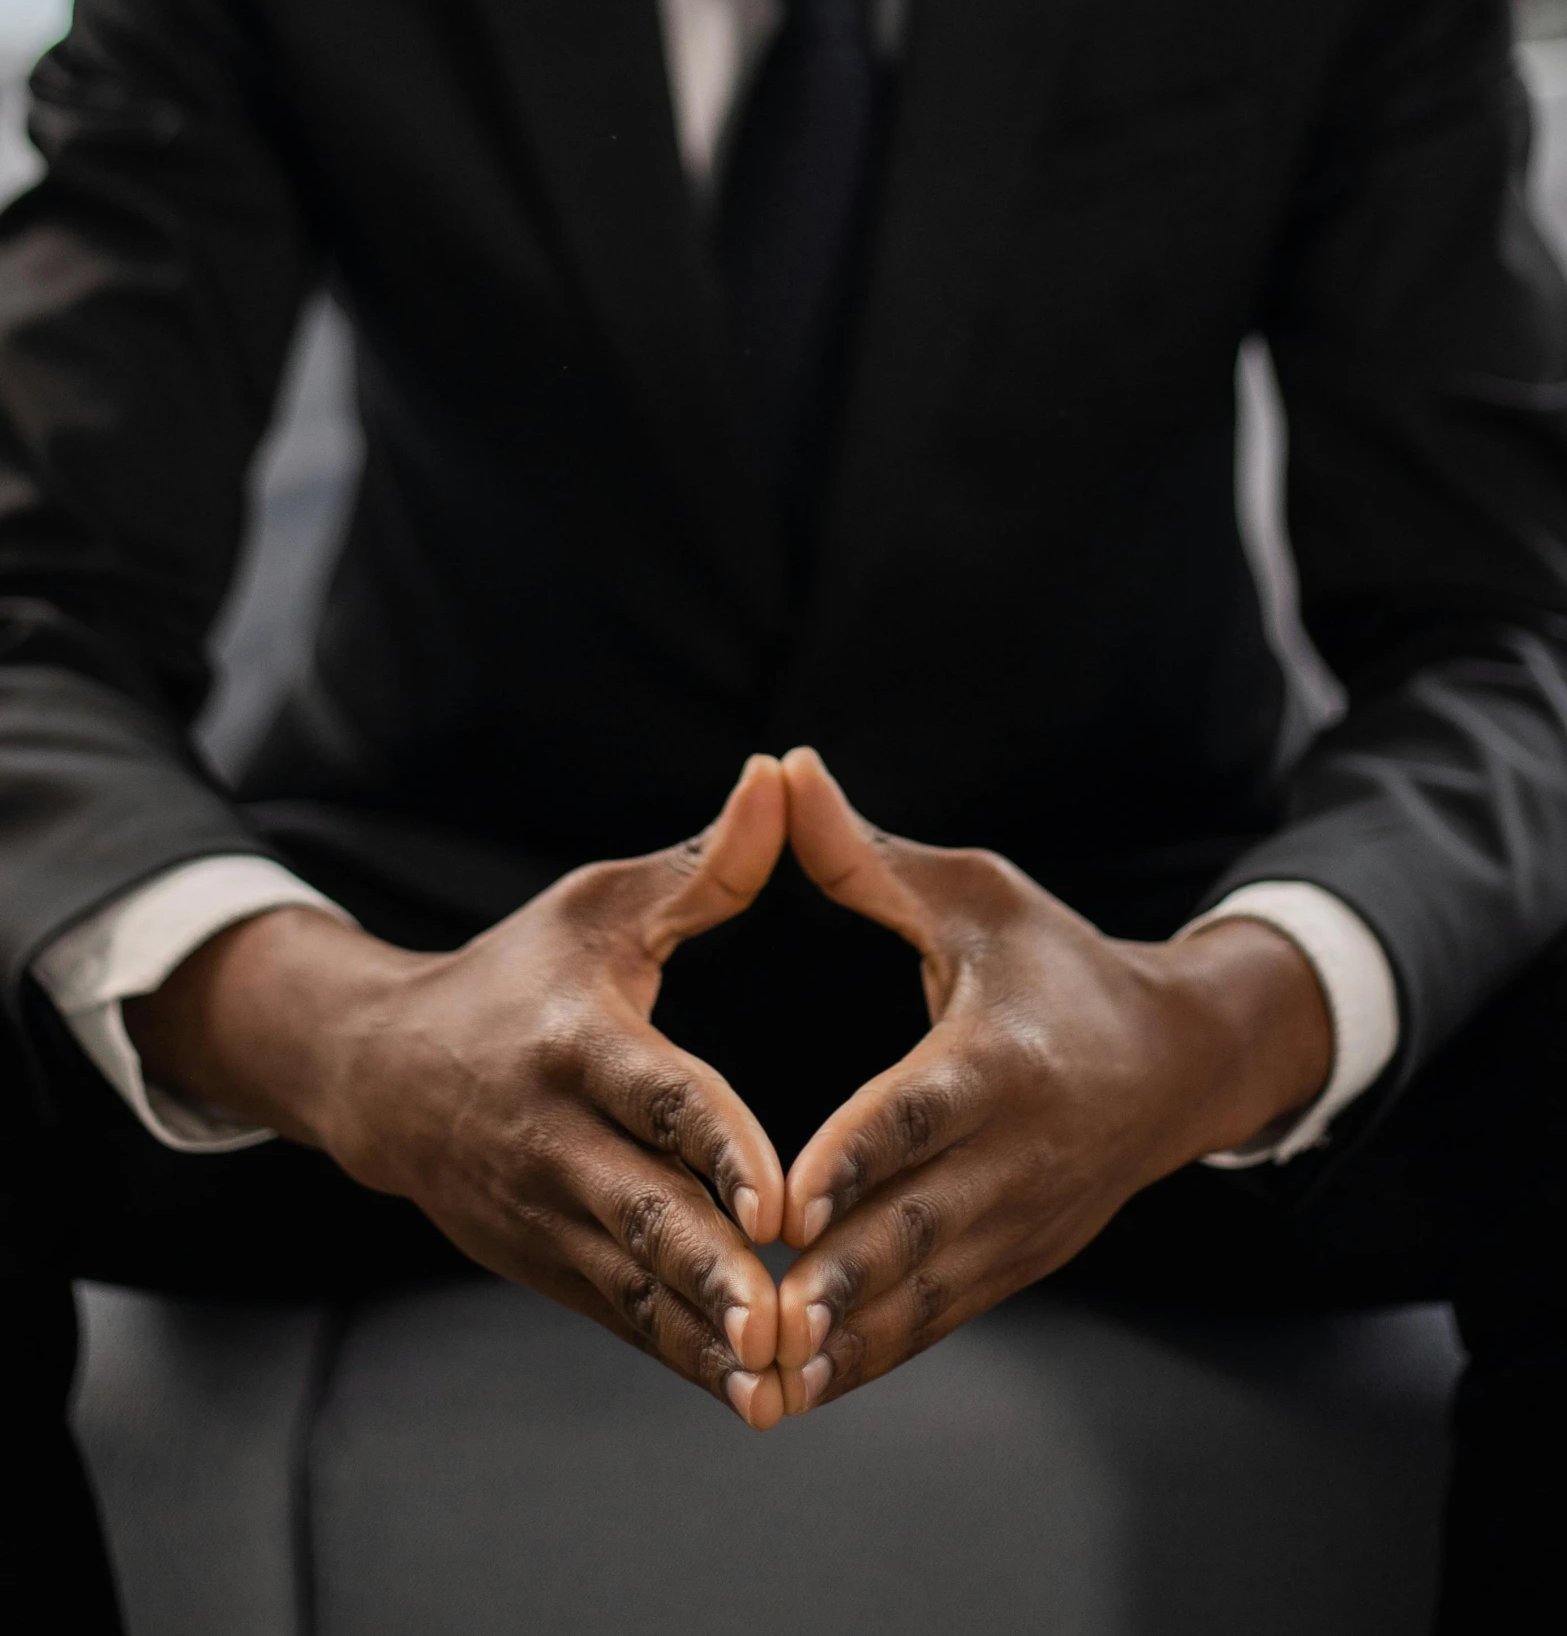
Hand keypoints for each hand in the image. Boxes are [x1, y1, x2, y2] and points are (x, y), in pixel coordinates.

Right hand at [128, 757, 791, 1427]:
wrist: (380, 1072)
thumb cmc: (519, 972)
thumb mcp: (598, 907)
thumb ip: (703, 866)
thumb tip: (781, 778)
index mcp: (576, 1040)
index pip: (655, 1097)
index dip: (716, 1148)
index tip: (778, 1199)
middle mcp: (551, 1136)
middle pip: (642, 1211)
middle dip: (714, 1273)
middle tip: (788, 1321)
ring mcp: (540, 1211)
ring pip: (632, 1282)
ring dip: (704, 1334)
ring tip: (780, 1382)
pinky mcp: (541, 1262)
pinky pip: (619, 1315)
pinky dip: (678, 1352)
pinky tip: (747, 1391)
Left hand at [771, 749, 1332, 1414]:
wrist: (1180, 1060)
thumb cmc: (1056, 963)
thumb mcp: (975, 896)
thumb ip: (866, 856)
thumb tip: (782, 770)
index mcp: (1006, 1056)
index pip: (924, 1114)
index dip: (857, 1160)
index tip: (786, 1206)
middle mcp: (1023, 1152)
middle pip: (921, 1224)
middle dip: (839, 1278)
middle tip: (755, 1316)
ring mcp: (1028, 1221)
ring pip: (929, 1291)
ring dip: (849, 1339)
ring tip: (764, 1379)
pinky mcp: (1021, 1265)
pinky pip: (942, 1318)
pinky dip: (877, 1354)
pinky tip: (802, 1386)